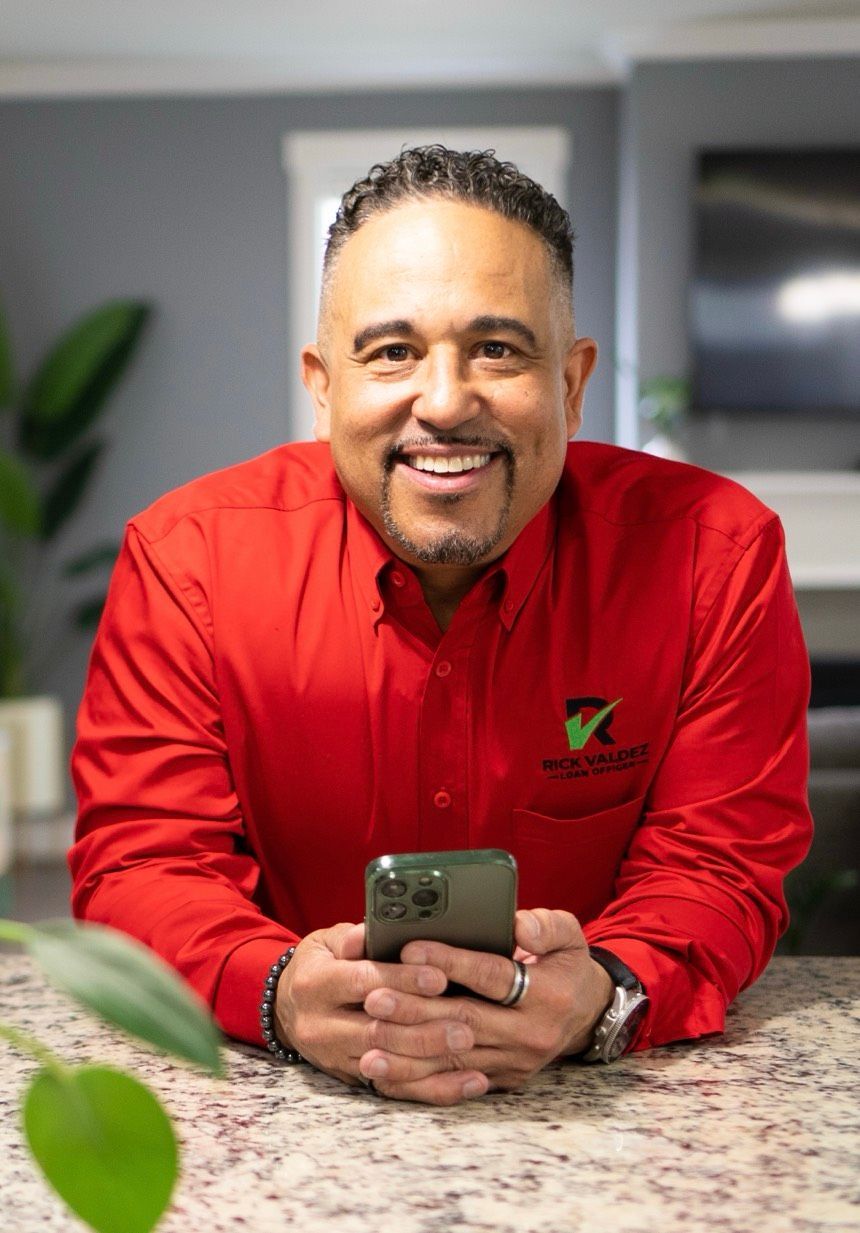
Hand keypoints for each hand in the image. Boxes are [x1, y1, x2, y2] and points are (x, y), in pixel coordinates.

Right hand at [274, 922, 481, 1093]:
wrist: (286, 1008)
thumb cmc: (319, 966)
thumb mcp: (327, 942)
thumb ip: (353, 937)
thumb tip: (371, 930)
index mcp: (316, 983)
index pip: (363, 982)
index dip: (403, 980)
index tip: (439, 978)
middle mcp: (320, 1025)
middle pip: (377, 1031)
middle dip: (425, 1030)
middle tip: (466, 1026)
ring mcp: (334, 1057)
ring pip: (387, 1064)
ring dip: (432, 1060)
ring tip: (470, 1050)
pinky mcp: (350, 1078)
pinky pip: (394, 1087)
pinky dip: (432, 1087)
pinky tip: (465, 1083)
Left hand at [358, 908, 612, 1104]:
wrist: (585, 1015)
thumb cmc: (566, 965)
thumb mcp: (568, 935)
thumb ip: (545, 925)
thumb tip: (518, 926)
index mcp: (548, 995)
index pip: (493, 977)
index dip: (452, 962)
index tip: (411, 949)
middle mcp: (531, 1034)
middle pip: (464, 1021)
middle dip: (415, 1009)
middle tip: (374, 995)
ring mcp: (514, 1062)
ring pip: (453, 1057)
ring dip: (407, 1047)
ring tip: (368, 1033)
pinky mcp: (499, 1079)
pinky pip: (451, 1080)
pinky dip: (414, 1074)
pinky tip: (381, 1066)